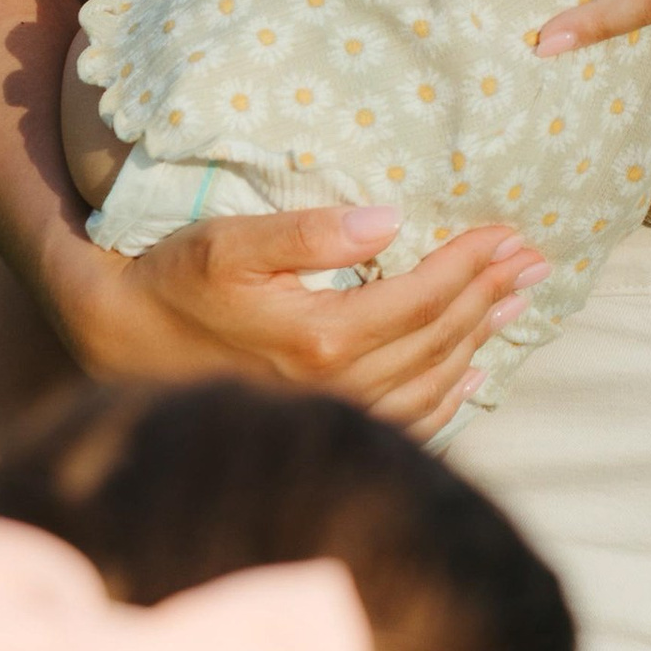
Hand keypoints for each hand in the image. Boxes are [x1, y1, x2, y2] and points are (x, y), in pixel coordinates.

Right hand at [60, 206, 547, 439]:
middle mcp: (337, 388)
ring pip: (431, 382)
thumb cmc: (171, 283)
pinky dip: (448, 397)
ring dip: (479, 339)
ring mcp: (331, 418)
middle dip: (491, 294)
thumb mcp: (229, 241)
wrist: (116, 350)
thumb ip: (309, 231)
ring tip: (516, 303)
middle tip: (534, 259)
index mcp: (322, 336)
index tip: (510, 232)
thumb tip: (390, 219)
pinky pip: (405, 424)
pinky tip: (469, 373)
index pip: (424, 295)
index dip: (472, 262)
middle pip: (439, 338)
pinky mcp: (319, 431)